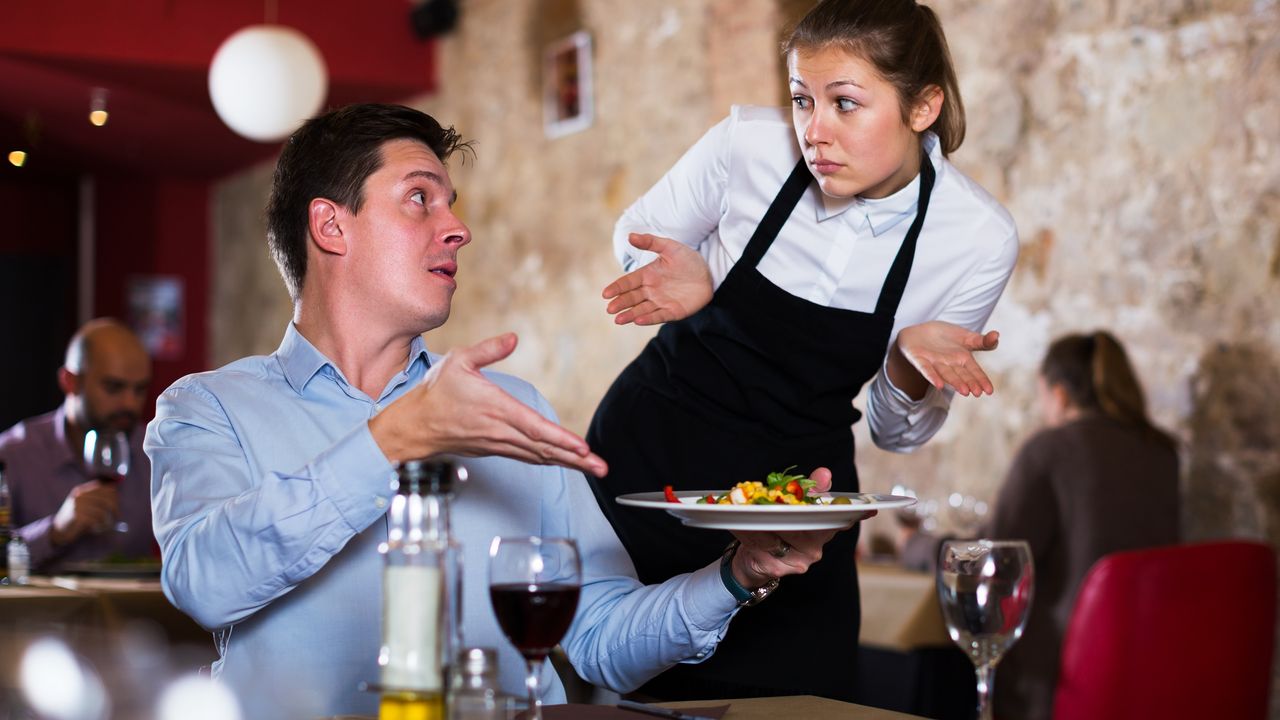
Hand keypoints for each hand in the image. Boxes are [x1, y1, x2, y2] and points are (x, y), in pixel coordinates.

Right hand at [51, 480, 119, 544]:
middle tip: (117, 517)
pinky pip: (95, 521)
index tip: (117, 506)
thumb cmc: (76, 517)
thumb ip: (98, 497)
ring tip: (107, 526)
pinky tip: (98, 529)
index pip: (105, 488)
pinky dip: (100, 526)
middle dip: (114, 509)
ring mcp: (77, 505)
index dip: (114, 497)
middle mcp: (80, 496)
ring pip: (102, 512)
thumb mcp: (85, 503)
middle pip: (106, 500)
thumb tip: (116, 491)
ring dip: (107, 521)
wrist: (58, 529)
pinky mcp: (77, 516)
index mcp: (82, 490)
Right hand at [370, 333, 607, 476]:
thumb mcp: (459, 361)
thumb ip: (488, 349)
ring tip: (593, 468)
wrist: (413, 426)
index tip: (582, 448)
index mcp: (495, 408)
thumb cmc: (436, 392)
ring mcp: (498, 444)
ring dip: (568, 463)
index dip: (560, 439)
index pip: (534, 427)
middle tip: (602, 467)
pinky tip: (565, 461)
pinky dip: (549, 460)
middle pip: (544, 449)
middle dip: (575, 459)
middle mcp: (500, 431)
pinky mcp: (495, 449)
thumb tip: (513, 338)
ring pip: (539, 456)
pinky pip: (528, 457)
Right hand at [602, 233, 712, 324]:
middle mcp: (651, 290)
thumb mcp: (669, 247)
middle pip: (632, 298)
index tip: (606, 294)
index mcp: (647, 275)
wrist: (709, 272)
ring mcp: (661, 302)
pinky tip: (638, 320)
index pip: (628, 282)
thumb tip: (630, 236)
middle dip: (621, 303)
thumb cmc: (688, 259)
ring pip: (642, 309)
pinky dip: (648, 318)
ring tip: (619, 319)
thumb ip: (650, 242)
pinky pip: (659, 316)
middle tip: (610, 309)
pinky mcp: (673, 312)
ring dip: (630, 315)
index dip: (617, 288)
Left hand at [728, 468, 875, 587]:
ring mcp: (796, 562)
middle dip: (788, 511)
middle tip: (776, 499)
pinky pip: (759, 545)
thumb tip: (825, 474)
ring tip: (746, 507)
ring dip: (760, 520)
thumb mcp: (793, 507)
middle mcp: (815, 549)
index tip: (868, 508)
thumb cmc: (778, 529)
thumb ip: (809, 490)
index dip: (853, 513)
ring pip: (778, 535)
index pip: (840, 520)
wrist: (754, 561)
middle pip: (804, 526)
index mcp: (823, 531)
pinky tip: (738, 523)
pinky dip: (746, 532)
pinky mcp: (775, 569)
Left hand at [889, 321, 1000, 397]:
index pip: (974, 371)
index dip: (981, 380)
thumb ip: (982, 340)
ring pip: (946, 373)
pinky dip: (931, 376)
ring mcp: (934, 363)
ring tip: (964, 391)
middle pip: (961, 375)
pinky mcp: (918, 359)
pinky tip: (938, 384)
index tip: (990, 391)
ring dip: (954, 382)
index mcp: (962, 360)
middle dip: (969, 383)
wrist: (920, 333)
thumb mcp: (966, 337)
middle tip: (977, 393)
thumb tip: (997, 334)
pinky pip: (925, 369)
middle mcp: (950, 364)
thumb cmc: (945, 338)